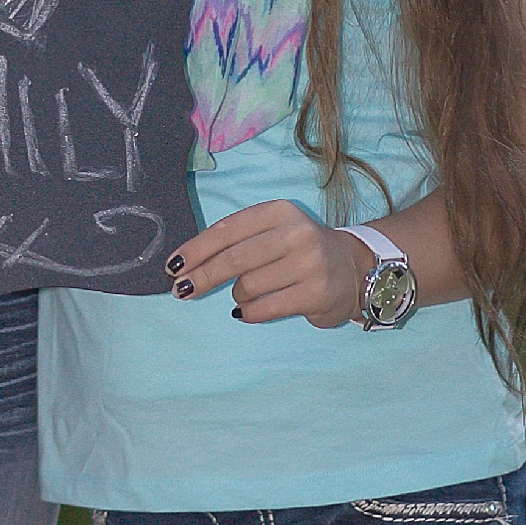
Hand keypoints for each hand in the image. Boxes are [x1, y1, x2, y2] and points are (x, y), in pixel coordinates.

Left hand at [165, 203, 367, 328]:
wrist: (353, 269)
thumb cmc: (298, 250)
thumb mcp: (272, 232)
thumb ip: (236, 241)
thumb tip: (186, 265)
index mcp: (279, 211)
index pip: (227, 230)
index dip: (196, 249)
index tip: (173, 265)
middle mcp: (296, 233)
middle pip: (234, 259)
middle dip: (202, 276)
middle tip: (181, 289)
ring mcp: (309, 264)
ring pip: (247, 286)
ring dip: (238, 295)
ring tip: (247, 294)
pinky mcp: (315, 293)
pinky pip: (263, 308)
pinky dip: (248, 313)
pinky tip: (246, 312)